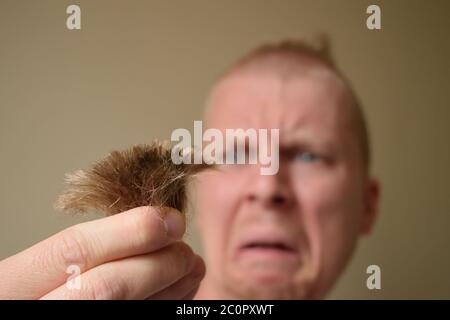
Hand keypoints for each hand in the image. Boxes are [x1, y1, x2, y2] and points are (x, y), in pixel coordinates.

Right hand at [0, 206, 204, 298]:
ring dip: (169, 287)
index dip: (130, 231)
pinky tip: (178, 294)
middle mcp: (36, 312)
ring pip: (125, 309)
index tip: (170, 220)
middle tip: (186, 251)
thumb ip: (82, 251)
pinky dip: (164, 306)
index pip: (73, 250)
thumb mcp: (37, 271)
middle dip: (157, 265)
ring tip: (190, 268)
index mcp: (11, 286)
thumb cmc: (35, 293)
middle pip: (106, 286)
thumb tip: (153, 224)